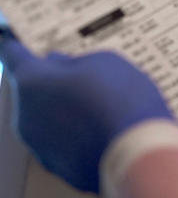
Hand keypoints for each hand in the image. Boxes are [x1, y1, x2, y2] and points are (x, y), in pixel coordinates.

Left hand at [0, 28, 173, 192]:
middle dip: (53, 81)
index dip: (17, 44)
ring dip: (66, 107)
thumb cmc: (121, 102)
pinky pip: (61, 139)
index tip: (15, 38)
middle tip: (86, 75)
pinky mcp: (56, 163)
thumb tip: (63, 65)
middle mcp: (25, 113)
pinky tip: (103, 125)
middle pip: (33, 88)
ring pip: (47, 115)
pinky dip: (76, 131)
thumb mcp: (106, 62)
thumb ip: (75, 61)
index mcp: (32, 81)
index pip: (13, 55)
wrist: (138, 152)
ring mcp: (38, 143)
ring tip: (104, 103)